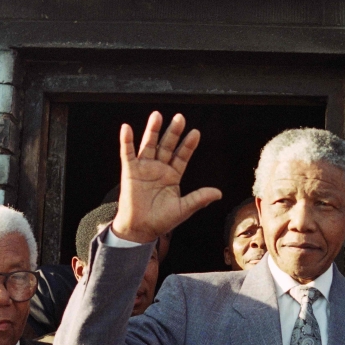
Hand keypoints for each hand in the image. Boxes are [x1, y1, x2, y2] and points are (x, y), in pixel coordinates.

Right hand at [111, 112, 221, 243]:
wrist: (140, 229)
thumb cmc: (161, 221)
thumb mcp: (183, 209)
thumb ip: (199, 198)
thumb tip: (218, 193)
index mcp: (173, 176)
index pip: (182, 156)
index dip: (188, 145)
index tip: (195, 133)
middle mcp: (159, 168)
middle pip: (167, 146)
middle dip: (173, 132)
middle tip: (180, 118)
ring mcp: (144, 168)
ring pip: (149, 145)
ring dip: (152, 131)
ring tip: (157, 116)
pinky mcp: (130, 171)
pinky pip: (127, 153)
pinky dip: (127, 141)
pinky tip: (127, 129)